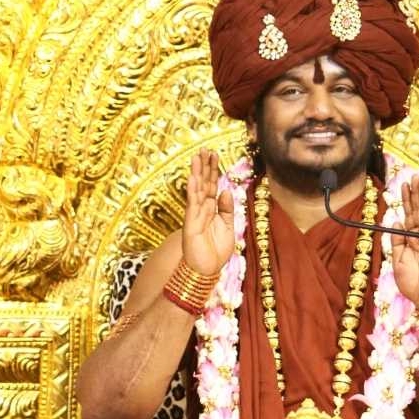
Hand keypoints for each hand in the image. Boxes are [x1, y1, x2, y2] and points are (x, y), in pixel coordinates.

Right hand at [182, 150, 235, 274]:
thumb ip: (227, 208)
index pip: (212, 185)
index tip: (213, 155)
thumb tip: (226, 190)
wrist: (207, 270)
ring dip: (197, 173)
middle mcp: (202, 209)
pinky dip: (193, 191)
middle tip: (205, 149)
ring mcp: (195, 215)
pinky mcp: (191, 223)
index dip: (213, 170)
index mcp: (211, 209)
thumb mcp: (228, 226)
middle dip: (204, 166)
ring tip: (196, 157)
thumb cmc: (216, 251)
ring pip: (197, 190)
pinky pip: (192, 204)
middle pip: (204, 183)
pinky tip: (193, 178)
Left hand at [390, 173, 418, 309]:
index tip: (403, 184)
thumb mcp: (397, 260)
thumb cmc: (411, 284)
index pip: (408, 214)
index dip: (406, 200)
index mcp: (410, 238)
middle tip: (414, 175)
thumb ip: (396, 240)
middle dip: (415, 193)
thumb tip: (395, 219)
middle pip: (418, 210)